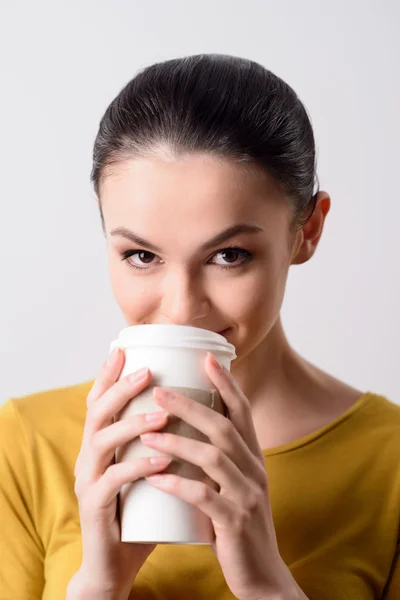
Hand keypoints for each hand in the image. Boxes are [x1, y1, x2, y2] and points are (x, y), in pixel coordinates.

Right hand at [72, 347, 170, 595]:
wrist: (117, 563)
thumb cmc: (139, 510)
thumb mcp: (148, 470)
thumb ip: (161, 443)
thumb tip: (197, 410)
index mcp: (101, 444)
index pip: (100, 401)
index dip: (108, 375)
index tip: (123, 349)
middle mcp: (89, 457)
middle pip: (96, 413)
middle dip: (120, 389)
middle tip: (147, 373)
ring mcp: (89, 481)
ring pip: (101, 442)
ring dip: (132, 424)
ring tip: (161, 414)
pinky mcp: (95, 507)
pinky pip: (113, 481)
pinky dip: (137, 467)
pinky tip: (160, 459)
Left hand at [140, 352, 299, 599]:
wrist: (261, 575)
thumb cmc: (238, 524)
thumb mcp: (234, 484)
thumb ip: (218, 459)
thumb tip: (185, 429)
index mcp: (253, 457)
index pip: (241, 411)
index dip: (226, 383)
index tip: (206, 358)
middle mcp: (254, 470)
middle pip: (222, 427)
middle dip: (190, 406)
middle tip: (158, 392)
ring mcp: (247, 495)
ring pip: (213, 457)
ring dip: (178, 443)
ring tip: (147, 433)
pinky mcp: (235, 523)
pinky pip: (205, 498)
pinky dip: (179, 485)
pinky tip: (156, 479)